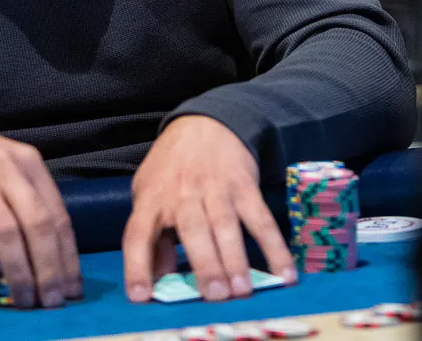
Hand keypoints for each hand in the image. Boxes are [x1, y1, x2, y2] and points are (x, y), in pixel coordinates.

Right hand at [0, 114, 81, 307]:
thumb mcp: (5, 167)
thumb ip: (25, 201)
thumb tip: (46, 256)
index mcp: (29, 163)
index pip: (58, 215)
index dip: (68, 256)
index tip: (72, 288)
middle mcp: (7, 168)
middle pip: (38, 225)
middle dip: (49, 269)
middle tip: (51, 301)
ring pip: (8, 233)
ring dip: (19, 272)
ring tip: (23, 299)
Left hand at [122, 115, 296, 302]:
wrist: (205, 124)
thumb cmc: (171, 168)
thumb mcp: (149, 194)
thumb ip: (152, 238)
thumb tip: (157, 282)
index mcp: (151, 200)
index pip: (138, 235)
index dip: (137, 266)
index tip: (141, 296)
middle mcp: (182, 195)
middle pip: (193, 230)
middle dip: (204, 264)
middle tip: (214, 296)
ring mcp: (216, 189)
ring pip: (226, 226)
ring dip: (235, 259)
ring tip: (242, 290)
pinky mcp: (245, 187)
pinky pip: (261, 220)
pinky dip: (274, 247)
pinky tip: (284, 273)